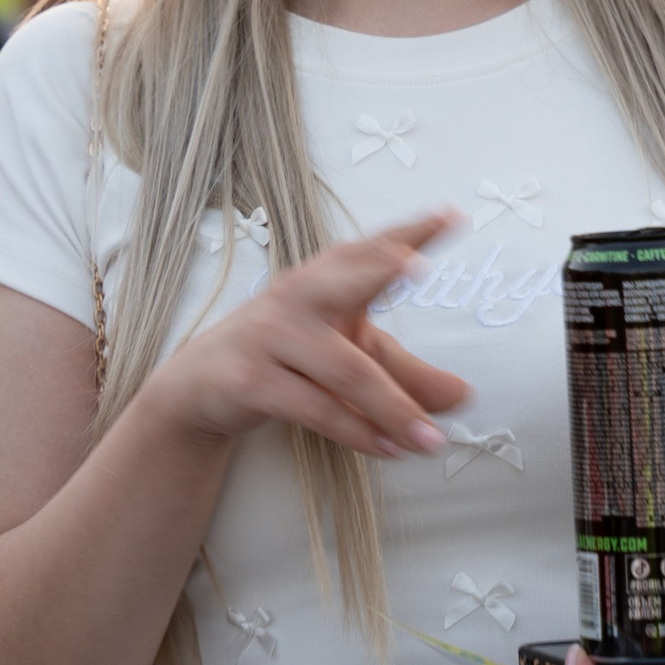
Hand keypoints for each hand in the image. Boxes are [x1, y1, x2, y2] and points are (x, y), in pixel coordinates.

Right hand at [149, 211, 469, 458]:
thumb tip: (465, 398)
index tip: (449, 217)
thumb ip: (408, 376)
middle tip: (419, 266)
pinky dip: (357, 431)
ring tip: (432, 441)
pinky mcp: (252, 381)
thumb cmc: (289, 357)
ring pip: (345, 369)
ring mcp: (272, 336)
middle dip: (381, 268)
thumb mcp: (350, 359)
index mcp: (326, 279)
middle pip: (345, 280)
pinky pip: (316, 407)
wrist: (199, 386)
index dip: (410, 233)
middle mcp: (299, 297)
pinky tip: (389, 448)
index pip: (371, 250)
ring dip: (394, 408)